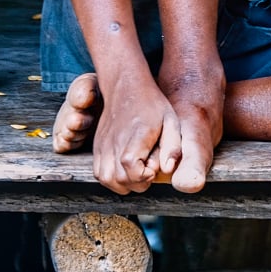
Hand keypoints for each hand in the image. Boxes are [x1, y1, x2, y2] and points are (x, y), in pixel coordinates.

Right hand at [92, 72, 182, 194]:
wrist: (125, 87)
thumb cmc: (152, 105)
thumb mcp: (171, 121)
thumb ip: (172, 147)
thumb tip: (167, 170)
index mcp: (135, 137)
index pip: (132, 171)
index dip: (145, 176)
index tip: (154, 168)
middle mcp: (115, 143)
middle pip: (120, 180)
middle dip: (138, 183)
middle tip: (148, 170)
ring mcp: (103, 146)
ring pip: (107, 180)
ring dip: (123, 183)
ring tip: (137, 172)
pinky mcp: (97, 147)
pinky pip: (99, 173)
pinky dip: (111, 178)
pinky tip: (124, 169)